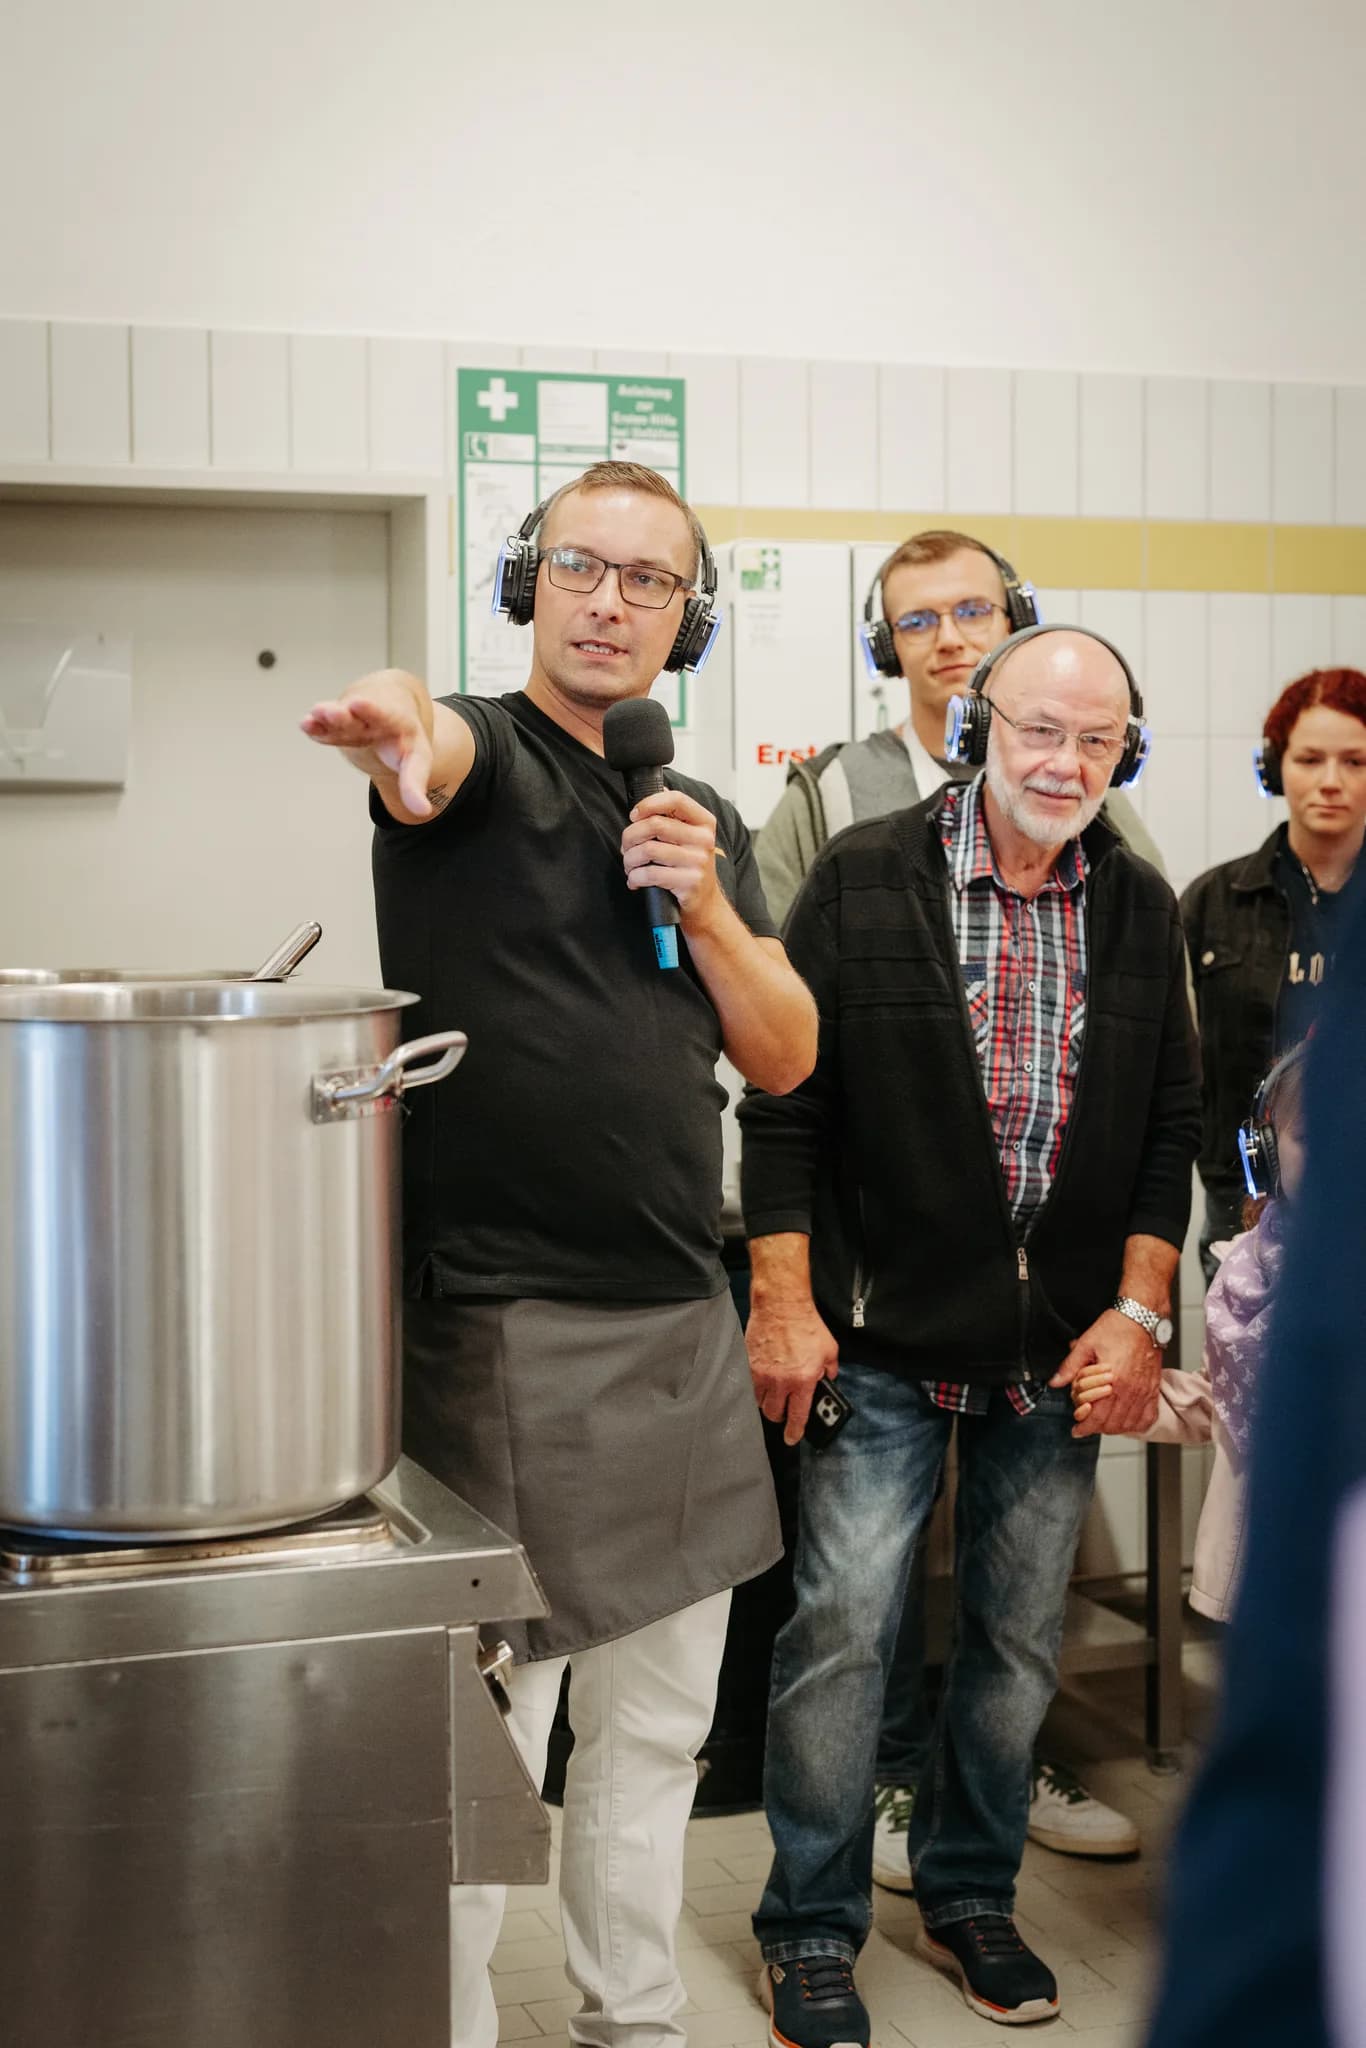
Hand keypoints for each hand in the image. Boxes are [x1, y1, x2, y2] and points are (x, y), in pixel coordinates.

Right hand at [301, 669, 434, 817]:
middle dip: (344, 714)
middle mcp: (371, 717)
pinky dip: (316, 727)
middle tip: (334, 711)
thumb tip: (423, 812)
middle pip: (356, 716)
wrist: (391, 705)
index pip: (384, 715)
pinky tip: (305, 725)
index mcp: (396, 720)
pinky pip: (325, 727)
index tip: (357, 703)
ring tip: (314, 715)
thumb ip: (415, 784)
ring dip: (326, 717)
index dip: (371, 710)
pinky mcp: (337, 727)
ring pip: (338, 717)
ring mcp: (352, 721)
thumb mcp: (416, 760)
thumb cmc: (403, 738)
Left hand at [621, 788, 726, 930]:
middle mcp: (704, 839)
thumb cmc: (689, 868)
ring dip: (629, 859)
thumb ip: (673, 816)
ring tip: (629, 865)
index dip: (649, 803)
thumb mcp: (688, 838)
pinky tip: (635, 881)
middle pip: (655, 824)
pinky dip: (635, 878)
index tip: (634, 814)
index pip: (676, 799)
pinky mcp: (689, 882)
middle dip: (630, 836)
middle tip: (625, 847)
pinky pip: (650, 874)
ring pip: (648, 850)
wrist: (705, 904)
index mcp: (704, 822)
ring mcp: (698, 861)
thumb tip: (651, 794)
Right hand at [745, 1292, 839, 1446]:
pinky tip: (764, 1380)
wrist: (781, 1305)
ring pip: (759, 1402)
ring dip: (767, 1402)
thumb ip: (829, 1371)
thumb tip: (827, 1382)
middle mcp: (781, 1381)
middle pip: (774, 1414)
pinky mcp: (749, 1364)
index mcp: (803, 1380)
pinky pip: (750, 1386)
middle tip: (785, 1408)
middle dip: (780, 1415)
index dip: (794, 1432)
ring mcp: (761, 1374)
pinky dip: (756, 1388)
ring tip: (774, 1393)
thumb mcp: (830, 1350)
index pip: (797, 1416)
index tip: (792, 1439)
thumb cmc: (807, 1325)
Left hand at [1050, 1309, 1162, 1438]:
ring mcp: (1144, 1391)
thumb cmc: (1116, 1328)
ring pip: (1129, 1424)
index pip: (1097, 1417)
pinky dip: (1136, 1423)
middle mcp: (1131, 1390)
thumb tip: (1055, 1382)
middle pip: (1112, 1424)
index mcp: (1112, 1380)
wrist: (1142, 1317)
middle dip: (1097, 1428)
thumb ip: (1069, 1366)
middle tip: (1087, 1424)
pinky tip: (1127, 1421)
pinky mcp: (1154, 1389)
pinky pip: (1147, 1416)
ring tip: (1103, 1423)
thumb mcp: (1086, 1344)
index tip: (1077, 1430)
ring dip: (1114, 1428)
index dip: (1084, 1428)